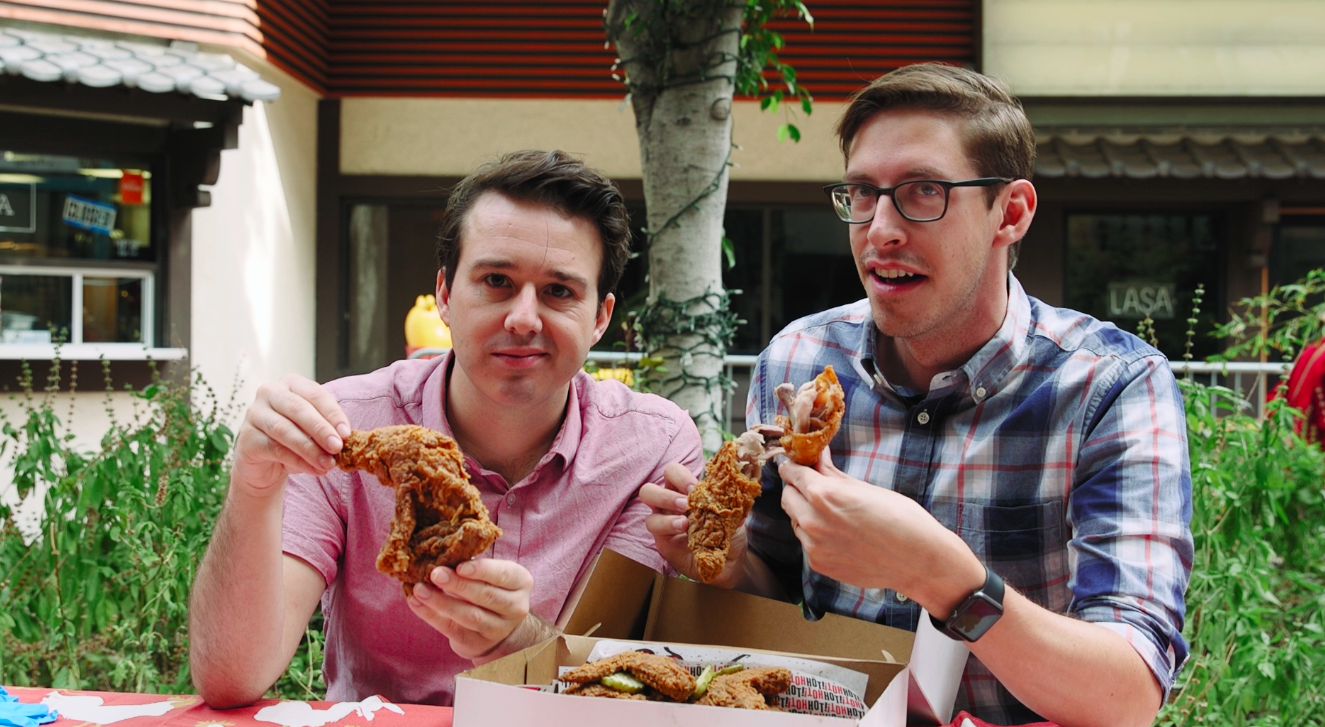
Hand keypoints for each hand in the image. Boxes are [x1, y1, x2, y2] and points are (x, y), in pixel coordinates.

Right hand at [231, 375, 351, 497]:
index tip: (347, 433)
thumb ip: (328, 430)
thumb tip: (344, 439)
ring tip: (328, 464)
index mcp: (291, 383)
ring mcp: (255, 414)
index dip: (333, 414)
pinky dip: (297, 461)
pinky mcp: (246, 438)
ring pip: (285, 430)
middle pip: (298, 409)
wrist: (265, 465)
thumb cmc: (294, 440)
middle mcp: (270, 393)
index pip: (316, 394)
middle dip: (321, 429)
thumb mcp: (314, 432)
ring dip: (310, 448)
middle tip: (337, 447)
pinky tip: (314, 470)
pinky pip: (275, 449)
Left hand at [408, 559, 533, 661]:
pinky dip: (431, 615)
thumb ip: (471, 565)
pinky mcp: (477, 644)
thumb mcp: (491, 575)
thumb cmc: (490, 589)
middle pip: (486, 596)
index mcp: (521, 582)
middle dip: (458, 584)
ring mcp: (498, 629)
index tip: (459, 566)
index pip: (503, 575)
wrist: (498, 628)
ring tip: (419, 589)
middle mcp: (515, 607)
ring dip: (441, 602)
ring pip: (469, 615)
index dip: (482, 570)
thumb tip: (441, 553)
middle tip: (434, 574)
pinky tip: (416, 603)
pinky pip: (452, 630)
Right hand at [639, 463, 747, 587]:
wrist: (730, 563)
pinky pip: (654, 526)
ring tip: (684, 521)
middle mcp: (670, 503)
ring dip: (665, 506)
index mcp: (685, 491)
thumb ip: (729, 502)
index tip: (696, 488)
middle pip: (651, 488)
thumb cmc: (728, 534)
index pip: (672, 473)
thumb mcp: (733, 515)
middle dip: (667, 493)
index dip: (681, 477)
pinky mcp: (662, 539)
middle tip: (686, 504)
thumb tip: (732, 491)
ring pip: (648, 505)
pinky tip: (683, 530)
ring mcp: (664, 521)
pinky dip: (667, 525)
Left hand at [778, 449, 983, 616]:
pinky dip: (816, 537)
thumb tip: (818, 455)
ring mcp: (813, 546)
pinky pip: (807, 544)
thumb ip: (833, 473)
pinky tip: (840, 536)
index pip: (792, 474)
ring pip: (796, 522)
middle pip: (787, 497)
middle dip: (797, 490)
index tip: (793, 465)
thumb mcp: (864, 488)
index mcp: (824, 495)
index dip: (792, 467)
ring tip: (835, 516)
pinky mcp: (819, 564)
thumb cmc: (899, 518)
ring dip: (806, 514)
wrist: (917, 559)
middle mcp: (812, 521)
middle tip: (814, 487)